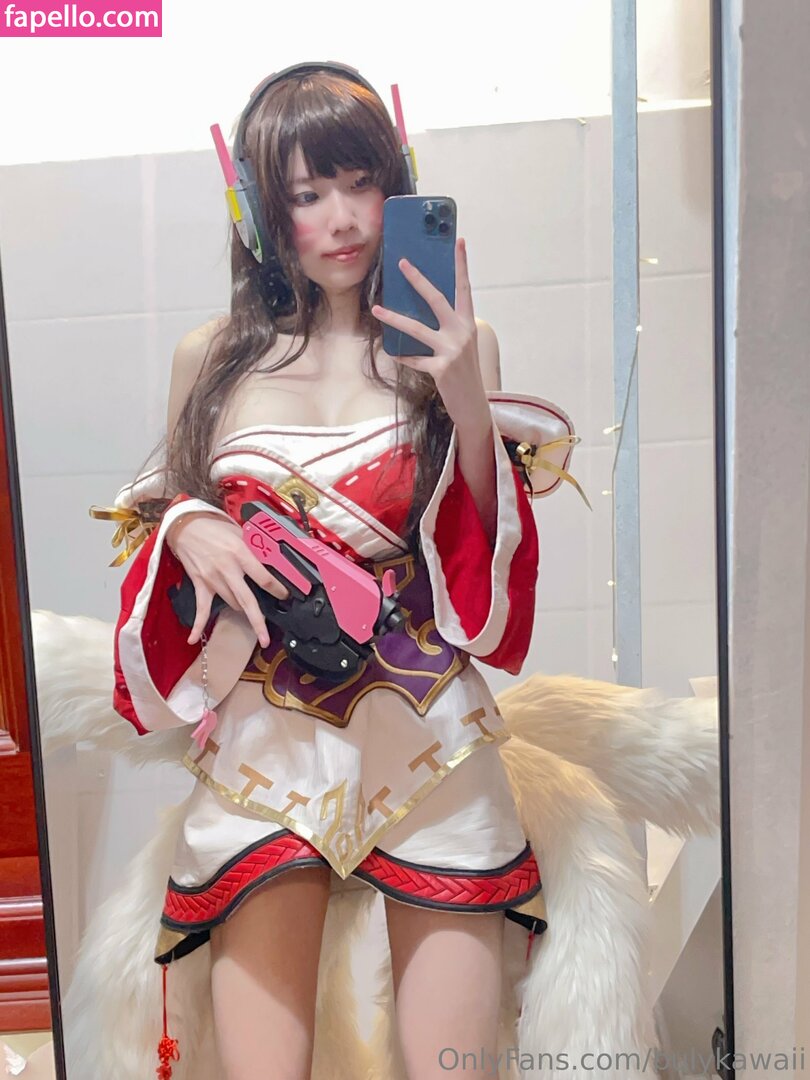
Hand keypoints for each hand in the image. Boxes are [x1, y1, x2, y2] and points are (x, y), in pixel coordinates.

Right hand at [166, 512, 289, 647]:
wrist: (187, 527)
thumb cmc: (216, 529)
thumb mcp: (241, 533)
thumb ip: (256, 549)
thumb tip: (274, 562)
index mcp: (241, 553)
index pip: (263, 577)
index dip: (276, 589)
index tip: (285, 596)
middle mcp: (227, 568)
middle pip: (247, 600)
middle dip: (258, 621)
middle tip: (267, 638)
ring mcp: (213, 578)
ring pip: (232, 604)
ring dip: (242, 609)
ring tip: (249, 611)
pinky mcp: (201, 584)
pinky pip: (200, 608)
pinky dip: (197, 625)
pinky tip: (194, 639)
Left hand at [371, 237, 487, 426]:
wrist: (474, 404)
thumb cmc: (465, 372)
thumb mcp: (462, 345)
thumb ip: (449, 326)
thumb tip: (425, 309)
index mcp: (468, 323)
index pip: (464, 288)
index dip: (461, 265)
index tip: (459, 242)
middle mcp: (462, 332)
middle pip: (437, 299)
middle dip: (418, 280)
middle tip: (402, 263)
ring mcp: (451, 350)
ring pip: (417, 328)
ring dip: (394, 318)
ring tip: (376, 310)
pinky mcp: (441, 368)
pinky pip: (414, 359)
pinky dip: (403, 356)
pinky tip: (393, 353)